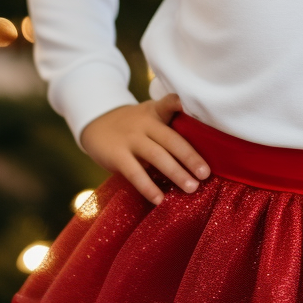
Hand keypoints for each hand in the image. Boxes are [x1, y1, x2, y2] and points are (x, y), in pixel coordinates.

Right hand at [79, 93, 209, 205]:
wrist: (96, 122)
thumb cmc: (132, 124)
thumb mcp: (149, 115)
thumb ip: (167, 127)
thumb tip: (194, 157)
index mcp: (155, 112)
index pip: (169, 103)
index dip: (180, 103)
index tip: (191, 108)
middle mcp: (145, 123)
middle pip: (171, 139)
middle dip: (190, 157)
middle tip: (205, 174)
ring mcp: (131, 138)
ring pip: (157, 156)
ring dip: (176, 173)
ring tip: (192, 188)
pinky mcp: (117, 155)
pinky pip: (135, 172)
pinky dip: (148, 187)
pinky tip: (160, 199)